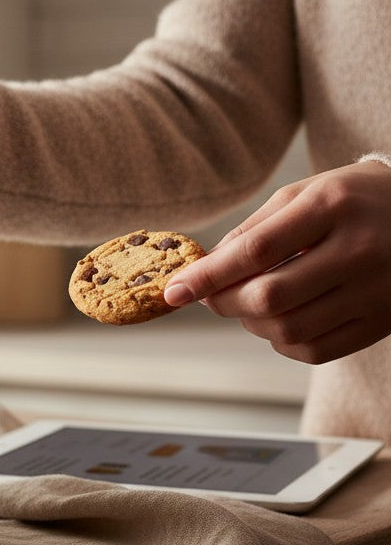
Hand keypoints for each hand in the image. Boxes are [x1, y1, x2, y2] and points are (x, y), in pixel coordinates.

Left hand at [164, 160, 390, 363]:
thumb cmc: (352, 200)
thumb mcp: (303, 194)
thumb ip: (253, 231)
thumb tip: (204, 270)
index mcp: (332, 207)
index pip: (257, 250)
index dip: (208, 276)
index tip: (174, 291)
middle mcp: (359, 250)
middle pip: (270, 296)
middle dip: (225, 302)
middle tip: (211, 297)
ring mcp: (376, 290)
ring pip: (289, 329)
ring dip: (252, 323)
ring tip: (250, 303)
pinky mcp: (383, 321)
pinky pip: (316, 350)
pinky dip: (283, 341)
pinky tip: (280, 321)